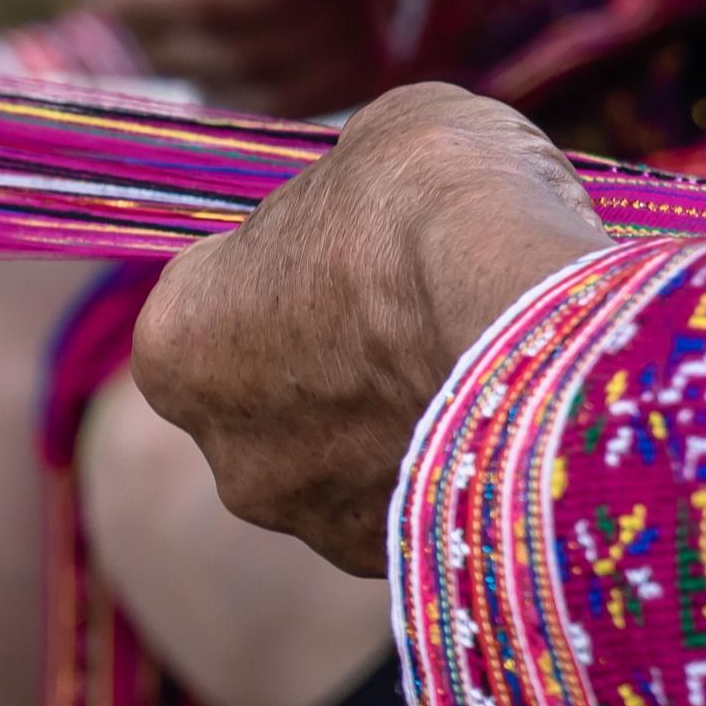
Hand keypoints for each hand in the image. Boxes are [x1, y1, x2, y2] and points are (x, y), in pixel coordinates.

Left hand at [132, 83, 607, 571]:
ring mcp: (314, 522)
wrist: (532, 313)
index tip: (352, 252)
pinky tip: (514, 423)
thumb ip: (352, 185)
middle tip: (421, 314)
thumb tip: (380, 191)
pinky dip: (460, 475)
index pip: (211, 305)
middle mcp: (225, 453)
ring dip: (402, 426)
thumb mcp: (380, 140)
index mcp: (174, 343)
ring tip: (486, 366)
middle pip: (276, 402)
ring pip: (349, 468)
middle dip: (337, 366)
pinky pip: (424, 510)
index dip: (286, 272)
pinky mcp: (403, 565)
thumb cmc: (432, 207)